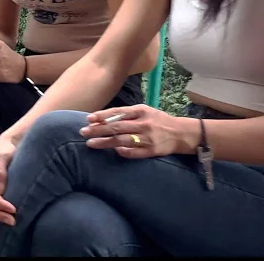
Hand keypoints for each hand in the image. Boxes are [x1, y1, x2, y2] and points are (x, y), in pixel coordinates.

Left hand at [80, 104, 194, 158]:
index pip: (118, 113)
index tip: (89, 118)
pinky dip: (122, 152)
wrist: (180, 133)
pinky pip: (133, 153)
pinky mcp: (150, 151)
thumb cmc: (158, 120)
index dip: (102, 116)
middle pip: (116, 127)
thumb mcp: (145, 111)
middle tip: (83, 132)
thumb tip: (104, 119)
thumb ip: (127, 114)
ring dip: (105, 142)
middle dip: (98, 130)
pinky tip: (112, 151)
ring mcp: (147, 138)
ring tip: (91, 143)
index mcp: (141, 111)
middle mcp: (143, 124)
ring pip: (121, 141)